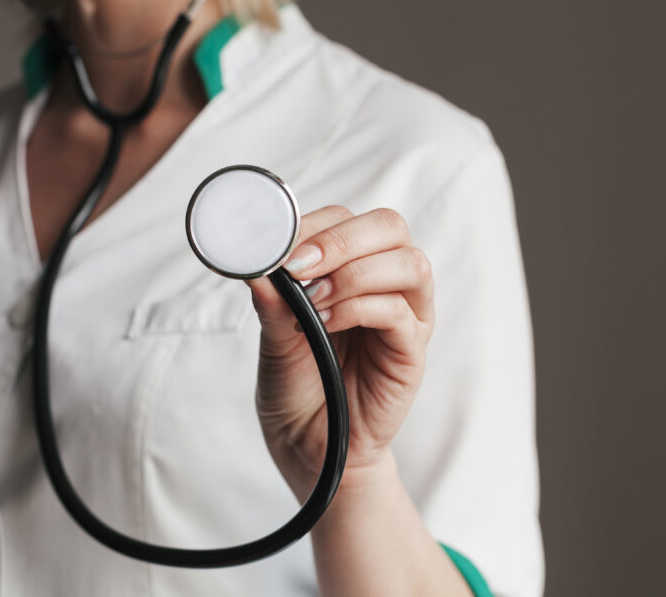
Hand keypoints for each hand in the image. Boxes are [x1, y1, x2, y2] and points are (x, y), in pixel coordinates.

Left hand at [247, 205, 434, 497]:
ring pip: (409, 263)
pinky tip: (326, 322)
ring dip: (354, 272)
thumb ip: (273, 298)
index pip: (348, 220)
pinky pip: (400, 312)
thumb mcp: (274, 335)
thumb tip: (254, 259)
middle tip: (298, 264)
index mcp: (353, 269)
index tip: (276, 243)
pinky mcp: (411, 352)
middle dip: (341, 238)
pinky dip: (360, 307)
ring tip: (312, 300)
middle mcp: (386, 285)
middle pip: (390, 227)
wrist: (307, 446)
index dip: (314, 223)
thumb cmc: (296, 386)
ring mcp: (406, 317)